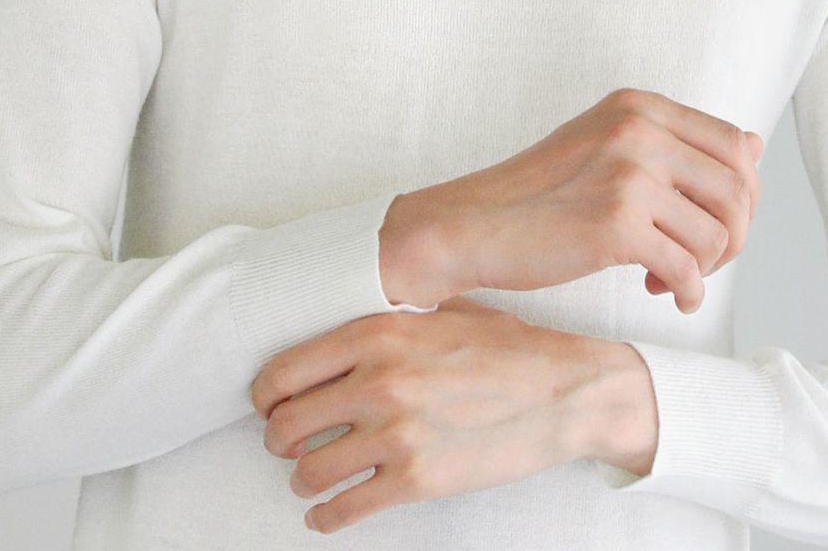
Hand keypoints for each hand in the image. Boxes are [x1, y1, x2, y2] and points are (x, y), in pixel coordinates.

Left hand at [250, 295, 604, 534]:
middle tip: (286, 442)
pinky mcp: (416, 480)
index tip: (268, 403)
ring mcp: (396, 435)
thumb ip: (391, 318)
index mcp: (378, 334)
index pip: (285, 369)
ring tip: (309, 475)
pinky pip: (345, 510)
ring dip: (301, 478)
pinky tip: (327, 514)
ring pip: (308, 471)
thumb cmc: (507, 348)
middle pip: (285, 424)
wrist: (562, 392)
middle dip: (278, 439)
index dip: (265, 394)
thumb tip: (349, 321)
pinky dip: (326, 518)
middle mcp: (379, 382)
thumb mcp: (443, 311)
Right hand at [404, 87, 763, 313]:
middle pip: (739, 189)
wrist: (473, 224)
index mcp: (639, 105)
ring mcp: (628, 174)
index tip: (714, 222)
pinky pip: (687, 269)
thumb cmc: (540, 193)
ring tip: (668, 273)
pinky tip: (663, 293)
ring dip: (704, 267)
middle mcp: (639, 129)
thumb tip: (757, 145)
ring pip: (718, 233)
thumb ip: (677, 143)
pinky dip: (686, 292)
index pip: (735, 144)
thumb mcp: (608, 145)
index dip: (742, 193)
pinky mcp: (616, 224)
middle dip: (732, 235)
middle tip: (698, 258)